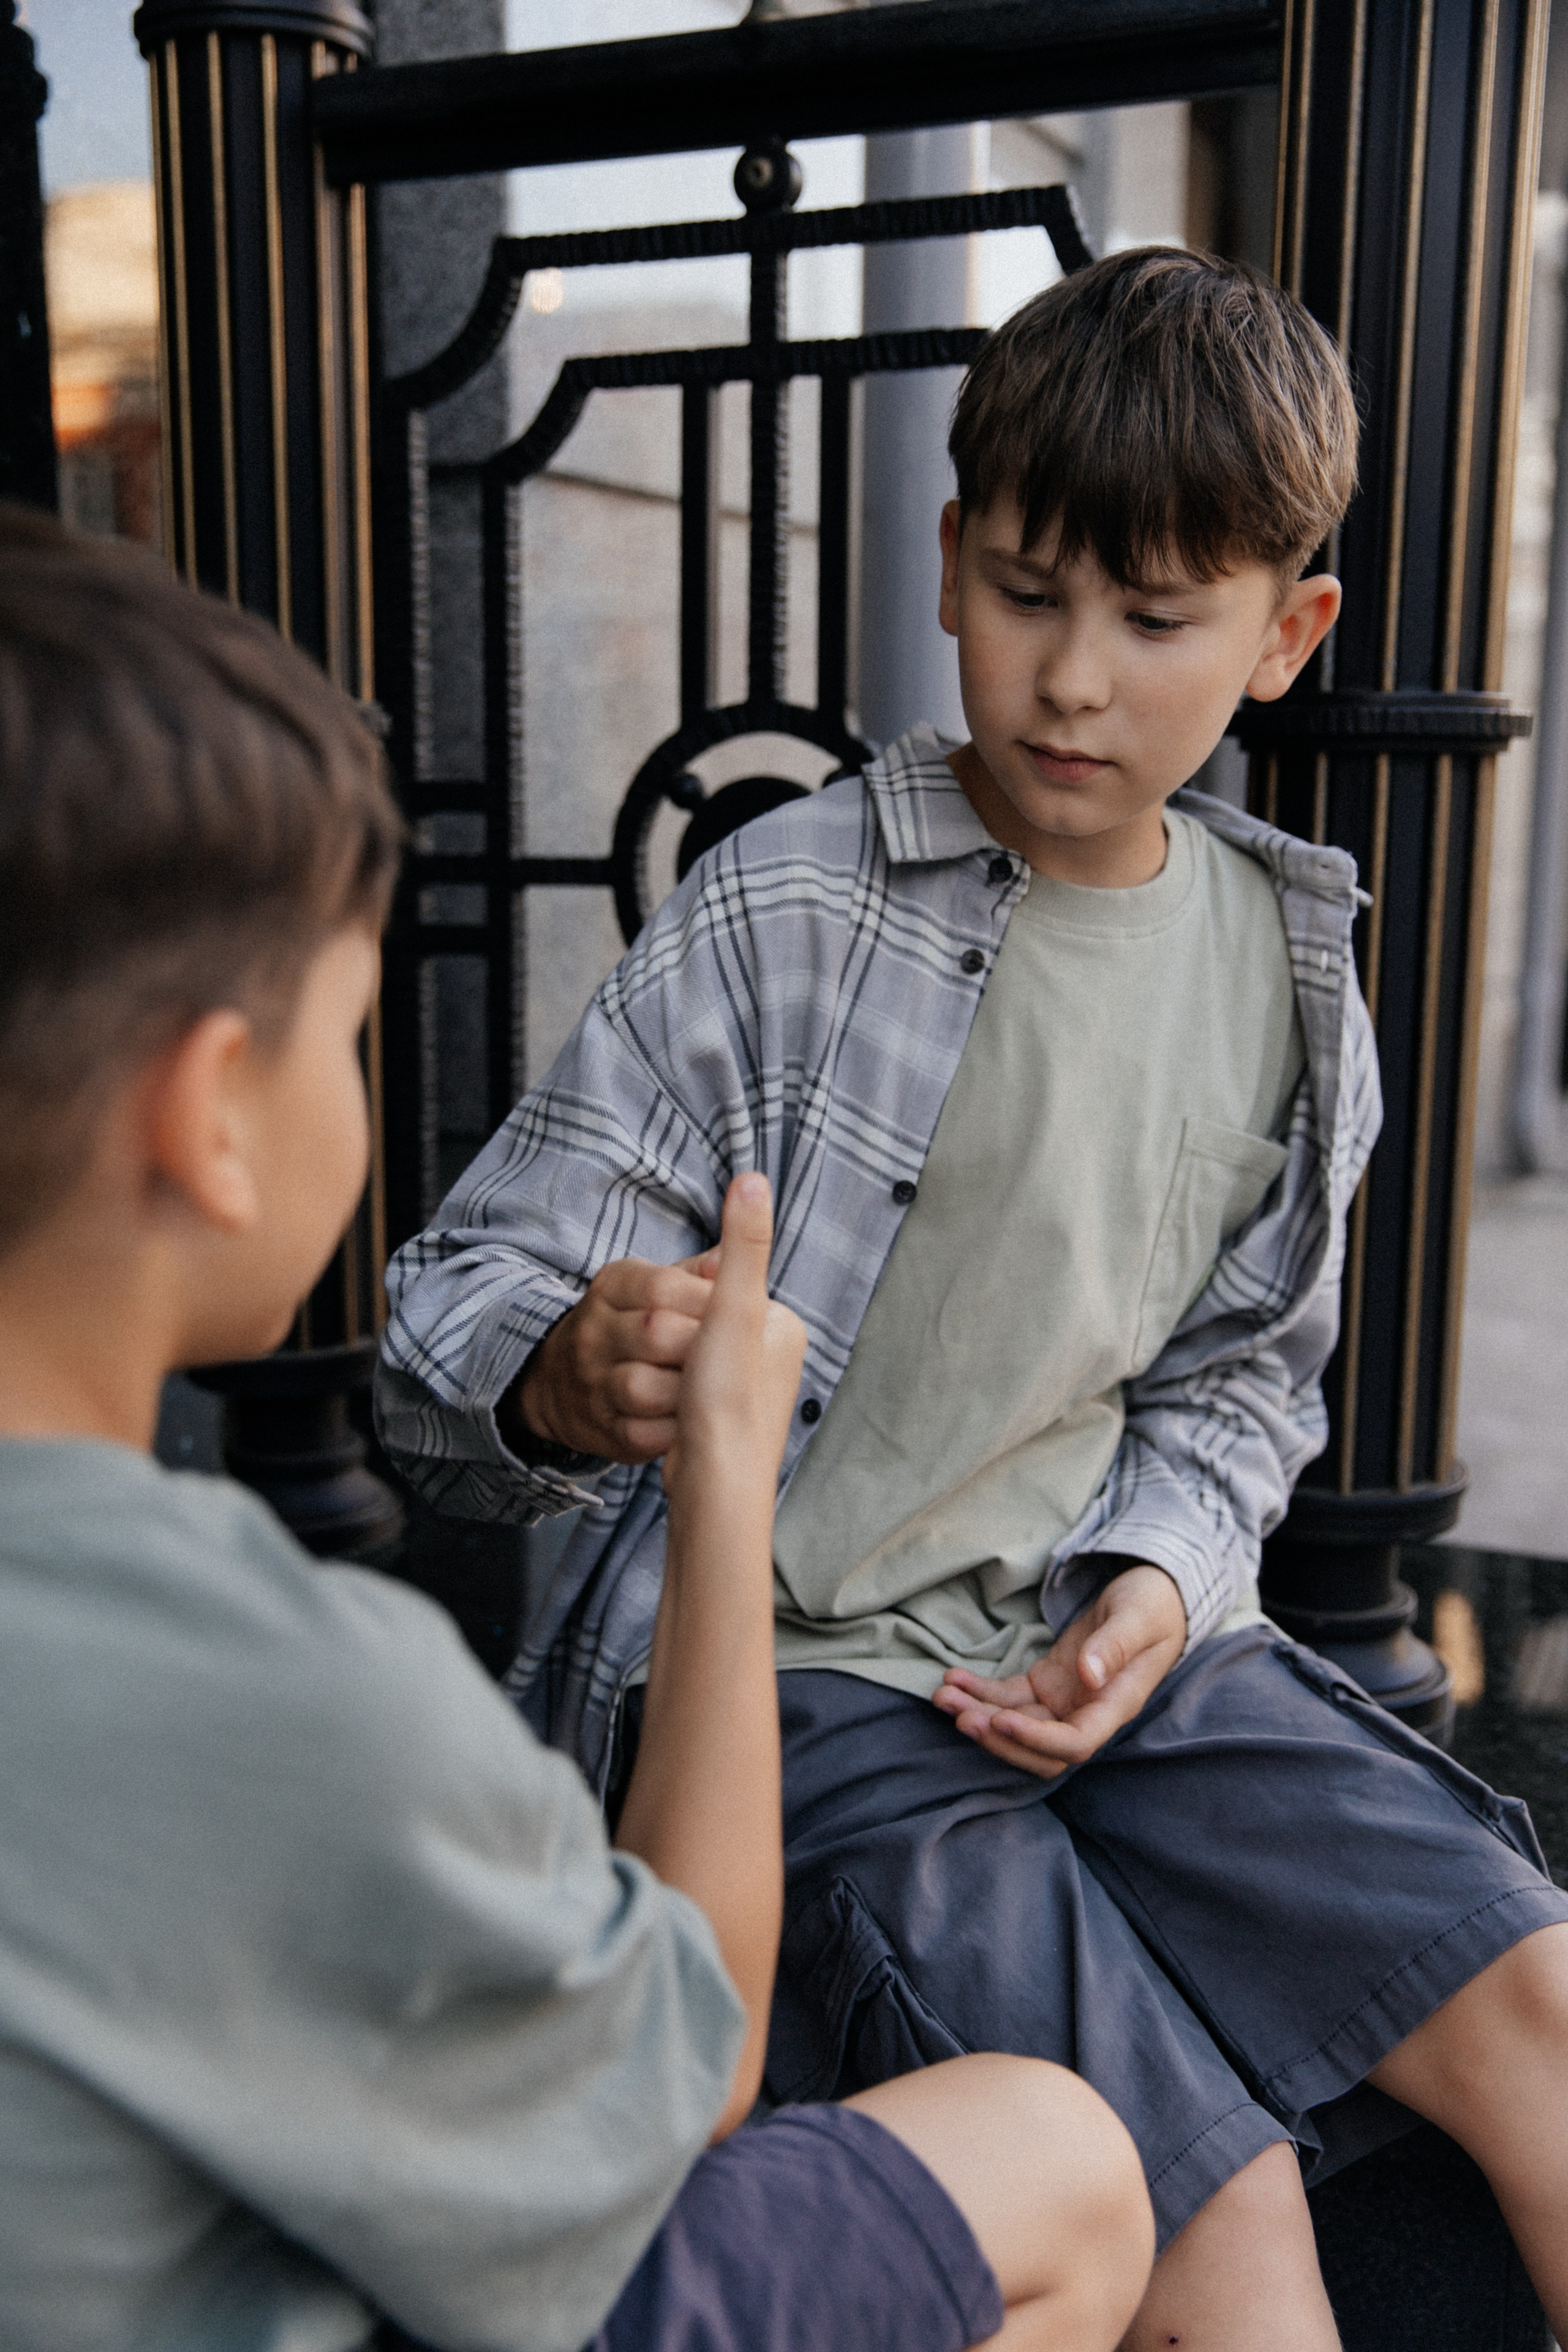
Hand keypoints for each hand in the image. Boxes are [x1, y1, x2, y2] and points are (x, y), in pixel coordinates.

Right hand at [512, 1247, 720, 1462]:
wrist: (567, 1384)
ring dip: (687, 1393)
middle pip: (656, 1333)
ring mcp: (592, 1382)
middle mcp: (593, 1331)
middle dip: (702, 1347)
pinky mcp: (601, 1429)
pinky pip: (640, 1433)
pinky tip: (693, 1423)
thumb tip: (732, 1255)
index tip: (739, 1315)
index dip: (707, 1302)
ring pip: (643, 1387)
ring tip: (714, 1391)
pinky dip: (673, 1431)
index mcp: (613, 1285)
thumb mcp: (656, 1286)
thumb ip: (698, 1273)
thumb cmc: (637, 1326)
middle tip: (732, 1356)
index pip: (663, 1286)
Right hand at [661, 1173, 805, 1508]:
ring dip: (665, 1393)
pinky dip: (659, 1422)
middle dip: (679, 1360)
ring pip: (660, 1371)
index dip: (691, 1318)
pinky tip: (676, 1435)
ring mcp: (727, 1399)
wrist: (715, 1496)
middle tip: (698, 1385)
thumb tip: (753, 1175)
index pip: (702, 1293)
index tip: (701, 1346)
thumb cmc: (730, 1402)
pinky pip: (655, 1408)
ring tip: (690, 1414)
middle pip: (679, 1333)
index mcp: (776, 1324)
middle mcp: (762, 1360)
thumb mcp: (733, 1311)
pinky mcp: (694, 1432)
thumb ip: (741, 1247)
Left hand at [931, 1565, 1185, 1778]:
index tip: (1000, 1719)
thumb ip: (1115, 1645)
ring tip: (942, 1695)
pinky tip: (953, 1679)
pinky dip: (980, 1692)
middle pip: (1038, 1748)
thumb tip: (1090, 1675)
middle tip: (958, 1715)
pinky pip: (1009, 1698)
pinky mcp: (1046, 1684)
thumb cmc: (1153, 1605)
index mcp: (1116, 1705)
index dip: (1036, 1740)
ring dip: (978, 1714)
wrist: (1152, 1597)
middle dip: (997, 1737)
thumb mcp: (1138, 1617)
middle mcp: (1087, 1712)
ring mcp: (1064, 1701)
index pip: (1076, 1743)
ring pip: (1016, 1724)